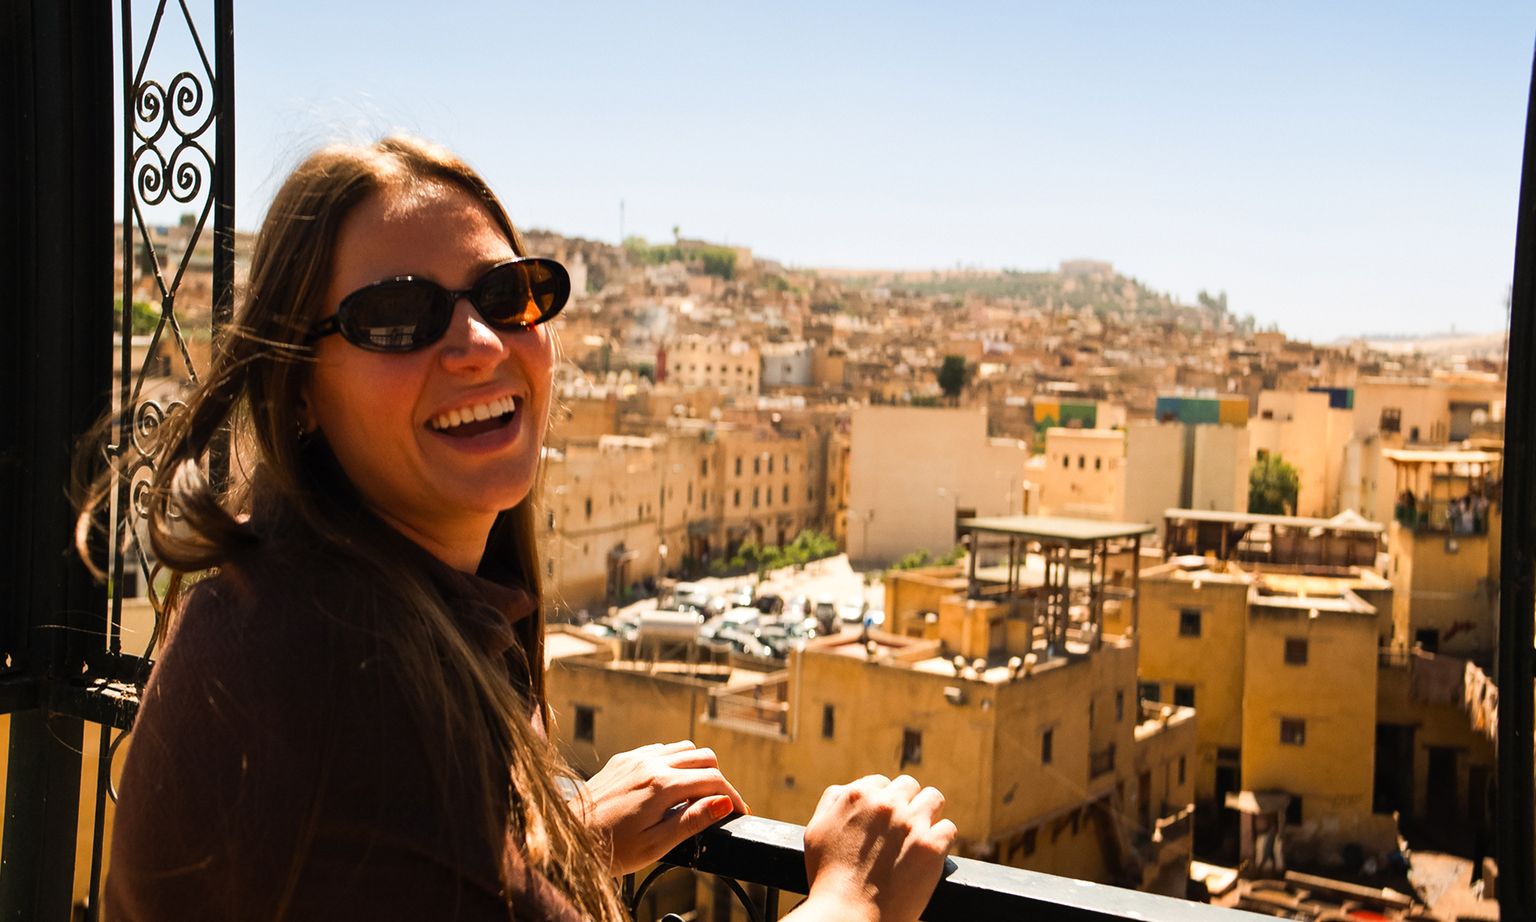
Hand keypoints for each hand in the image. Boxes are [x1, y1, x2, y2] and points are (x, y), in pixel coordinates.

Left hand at [574, 740, 749, 874]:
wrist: (566, 838)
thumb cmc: (610, 849)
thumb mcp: (655, 845)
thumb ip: (692, 821)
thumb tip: (724, 802)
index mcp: (661, 786)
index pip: (713, 780)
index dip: (733, 797)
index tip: (740, 813)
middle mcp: (650, 763)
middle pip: (704, 756)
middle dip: (718, 779)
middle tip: (719, 805)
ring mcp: (635, 757)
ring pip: (683, 748)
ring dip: (697, 767)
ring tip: (695, 796)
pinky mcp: (623, 759)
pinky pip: (660, 750)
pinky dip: (674, 763)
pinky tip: (669, 787)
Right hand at [796, 775, 954, 921]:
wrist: (847, 914)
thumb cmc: (828, 876)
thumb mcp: (816, 829)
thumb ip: (833, 800)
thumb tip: (852, 789)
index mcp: (859, 795)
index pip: (882, 783)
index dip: (883, 801)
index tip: (883, 820)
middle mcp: (887, 804)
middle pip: (909, 786)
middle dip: (907, 803)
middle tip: (903, 826)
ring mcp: (912, 824)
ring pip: (934, 799)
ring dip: (929, 813)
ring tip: (922, 832)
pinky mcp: (932, 846)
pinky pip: (948, 828)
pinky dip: (942, 839)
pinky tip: (931, 852)